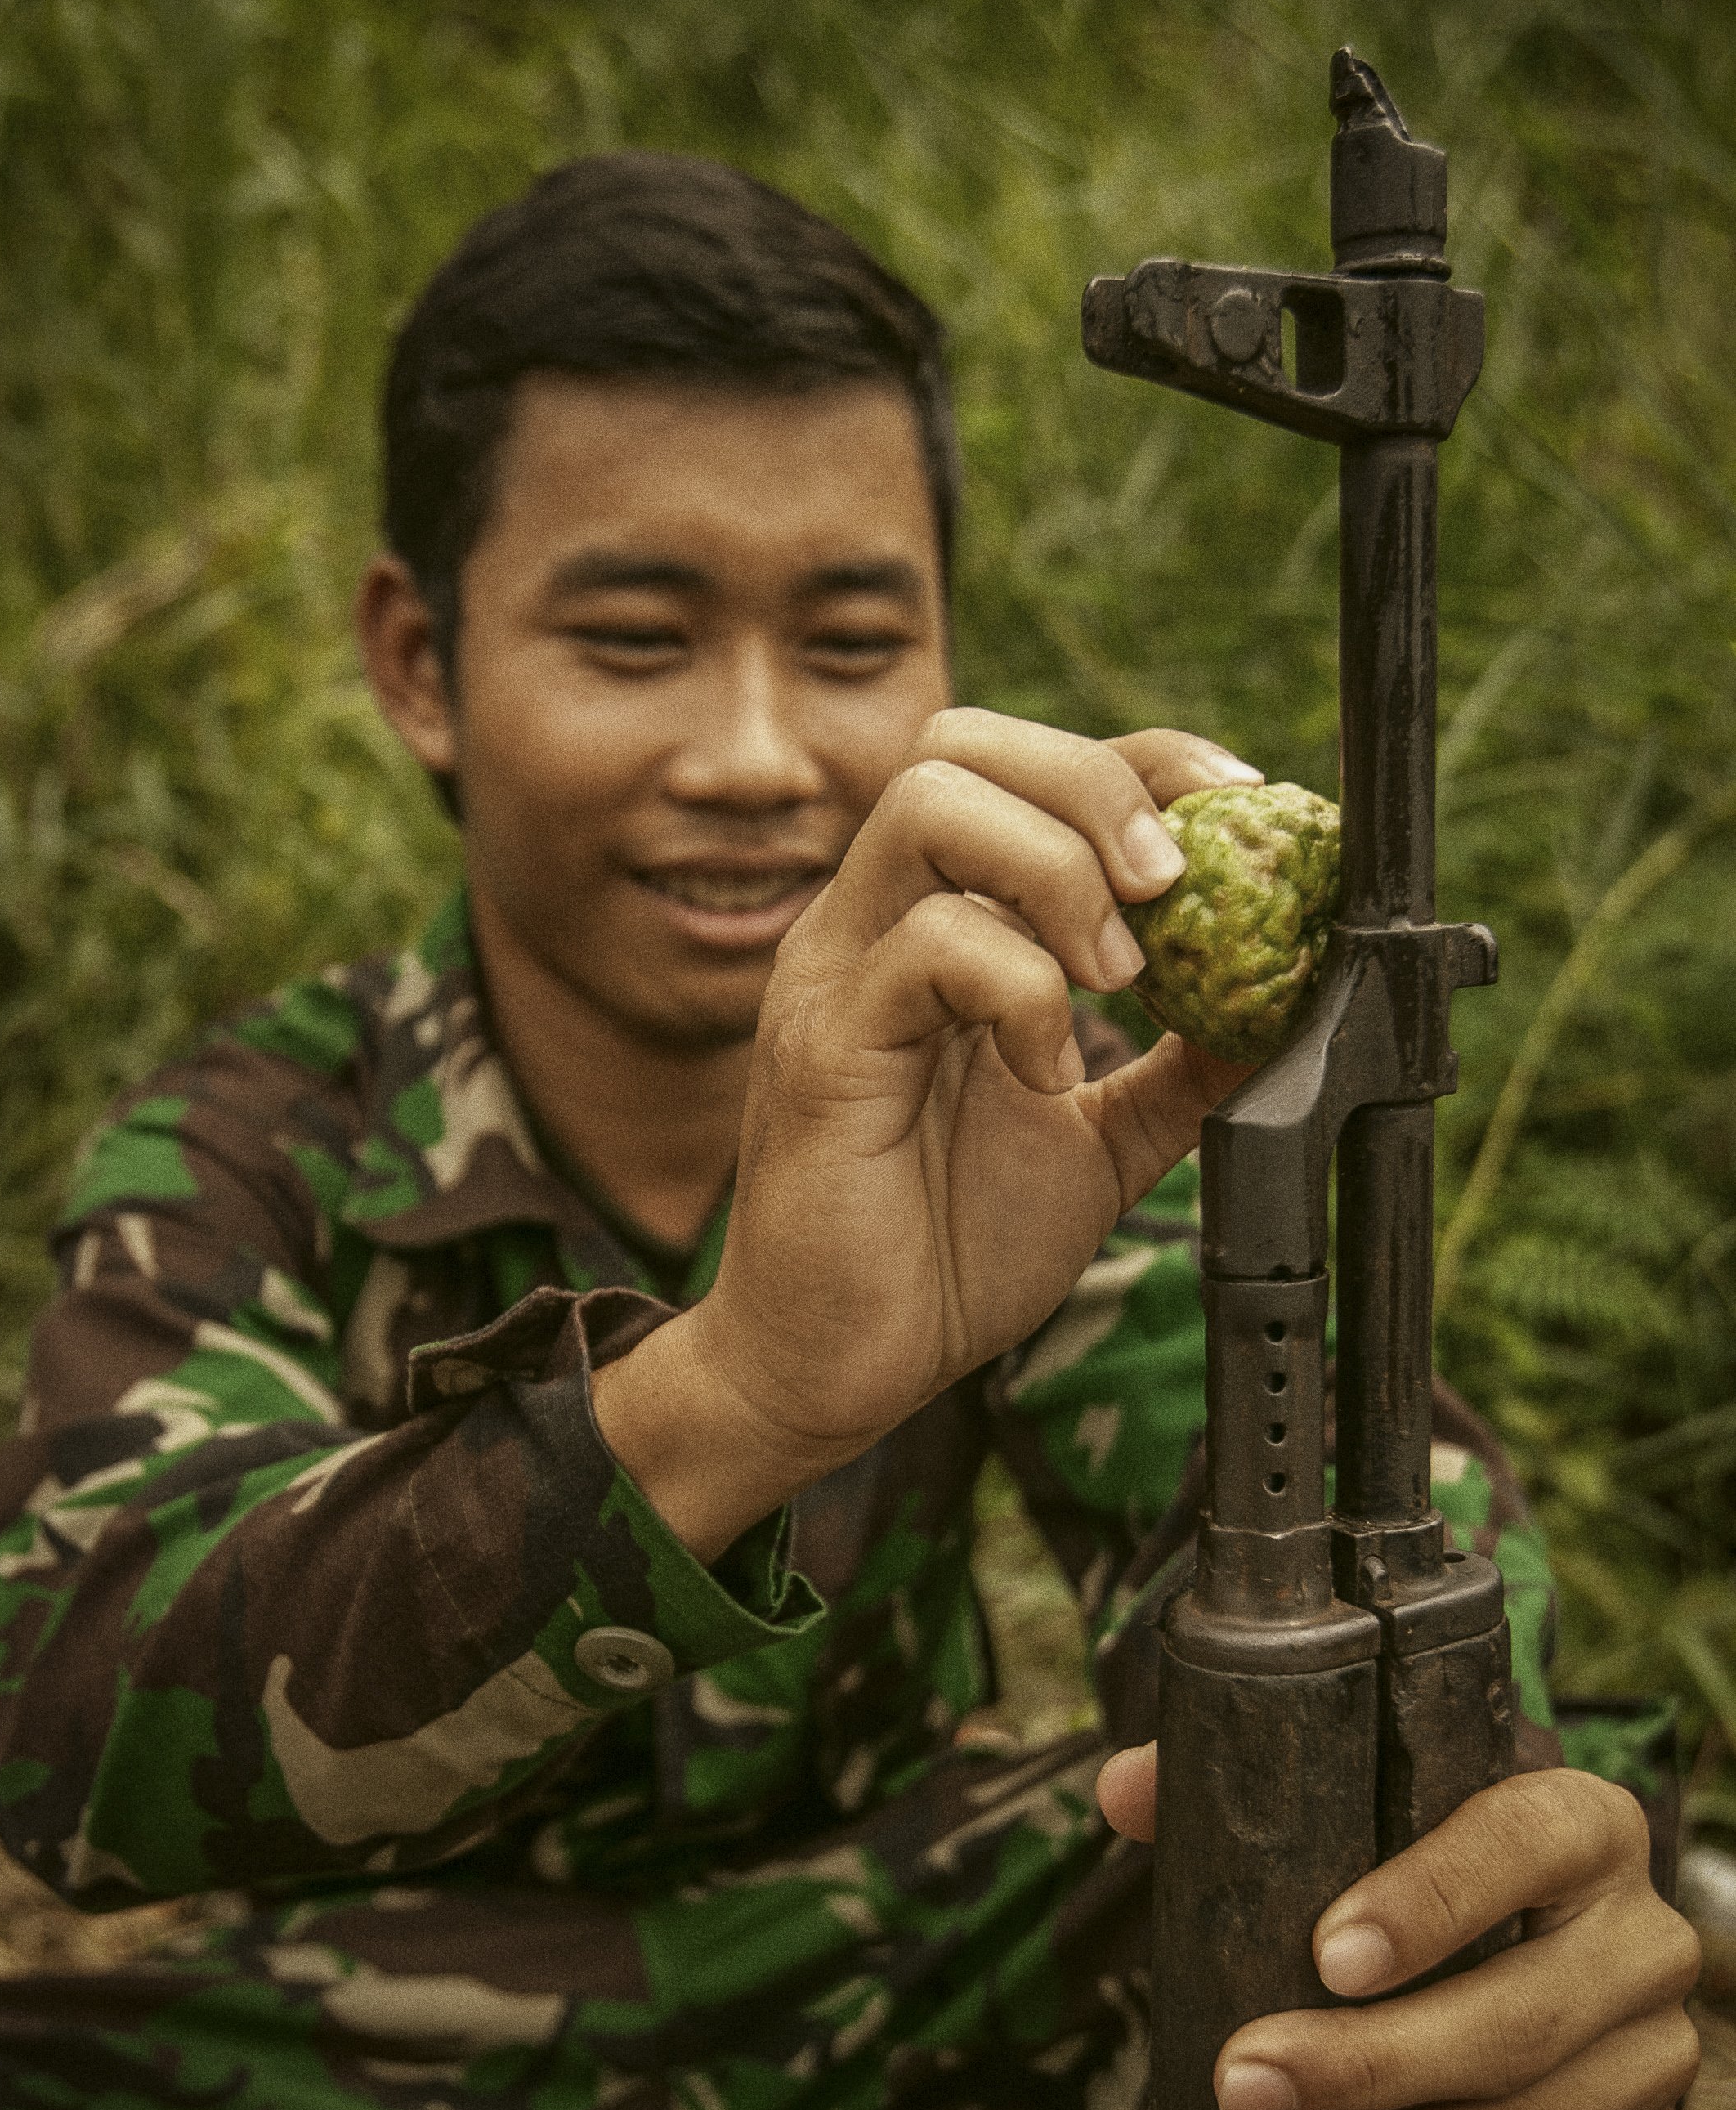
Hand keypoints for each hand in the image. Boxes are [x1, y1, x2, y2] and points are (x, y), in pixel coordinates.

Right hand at [598, 713, 1256, 1554]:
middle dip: (1096, 784)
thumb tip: (1285, 1009)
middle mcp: (872, 924)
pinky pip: (926, 948)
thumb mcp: (1101, 1145)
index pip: (1026, 766)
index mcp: (933, 927)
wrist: (837, 1366)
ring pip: (932, 806)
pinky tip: (1051, 1078)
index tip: (1239, 815)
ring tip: (1119, 979)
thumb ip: (1178, 1072)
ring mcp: (837, 974)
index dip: (1142, 763)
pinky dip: (1022, 992)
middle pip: (963, 743)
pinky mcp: (823, 1045)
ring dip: (1057, 871)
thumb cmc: (942, 1253)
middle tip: (1173, 886)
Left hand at [1098, 1745, 1700, 2109]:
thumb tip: (1127, 1792)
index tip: (1324, 1957)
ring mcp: (1648, 2058)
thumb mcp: (1357, 1808)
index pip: (1521, 1847)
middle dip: (1366, 2068)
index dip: (1430, 1904)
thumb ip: (1245, 1788)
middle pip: (1518, 2021)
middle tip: (1239, 2083)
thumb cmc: (1422, 1866)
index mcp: (1581, 1825)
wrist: (1533, 1936)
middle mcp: (1639, 1940)